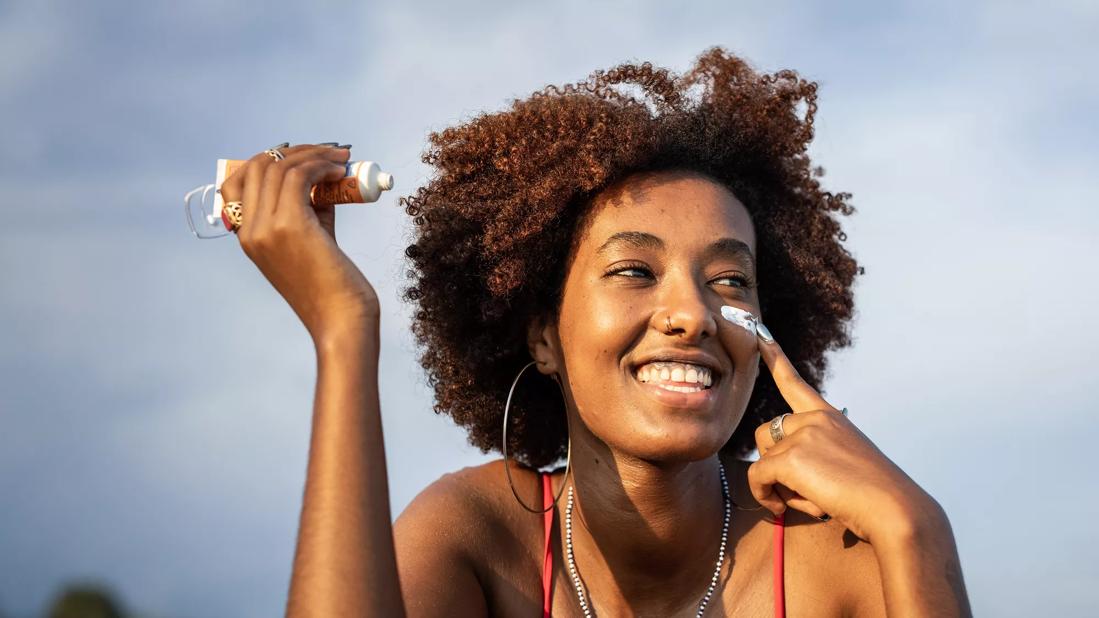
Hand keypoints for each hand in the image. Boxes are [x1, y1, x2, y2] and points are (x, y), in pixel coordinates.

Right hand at [218, 143, 379, 340]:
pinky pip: (299, 176)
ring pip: (280, 167)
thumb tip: (321, 174)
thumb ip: (309, 207)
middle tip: (328, 152)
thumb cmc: (333, 284)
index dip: (268, 161)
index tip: (302, 157)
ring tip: (342, 158)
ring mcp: (266, 228)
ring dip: (314, 155)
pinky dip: (320, 166)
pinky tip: (340, 170)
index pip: (238, 181)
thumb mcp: (313, 238)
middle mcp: (250, 231)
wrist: (342, 319)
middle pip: (259, 166)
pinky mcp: (289, 226)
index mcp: (247, 237)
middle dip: (296, 151)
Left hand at [746, 328, 937, 544]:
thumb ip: (815, 456)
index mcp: (830, 418)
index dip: (774, 358)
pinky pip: (757, 478)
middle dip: (773, 464)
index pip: (795, 383)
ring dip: (775, 484)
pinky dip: (764, 496)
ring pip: (762, 460)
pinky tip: (781, 508)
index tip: (759, 333)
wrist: (893, 510)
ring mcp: (803, 434)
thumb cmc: (872, 497)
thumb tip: (775, 470)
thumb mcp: (845, 464)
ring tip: (808, 500)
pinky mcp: (791, 457)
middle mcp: (815, 419)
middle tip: (802, 491)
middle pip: (765, 435)